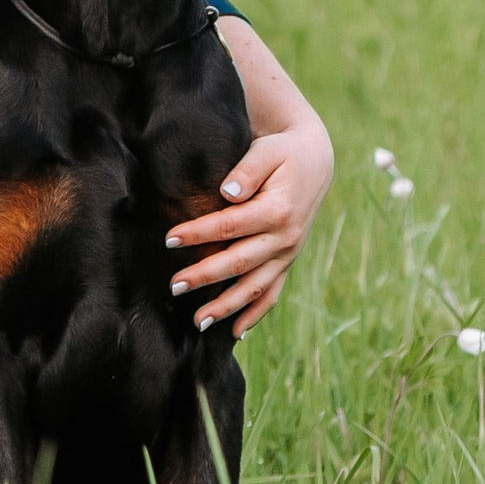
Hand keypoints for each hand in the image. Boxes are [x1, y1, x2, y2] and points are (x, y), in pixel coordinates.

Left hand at [167, 112, 334, 335]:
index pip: (230, 226)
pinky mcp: (287, 261)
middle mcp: (286, 238)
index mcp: (278, 210)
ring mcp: (288, 254)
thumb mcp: (267, 151)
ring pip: (255, 287)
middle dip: (205, 276)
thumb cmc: (282, 153)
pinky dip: (255, 314)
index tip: (170, 239)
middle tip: (174, 286)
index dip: (199, 233)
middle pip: (239, 262)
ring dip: (227, 307)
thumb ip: (247, 170)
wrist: (314, 161)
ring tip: (198, 322)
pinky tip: (236, 333)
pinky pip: (272, 293)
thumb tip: (228, 192)